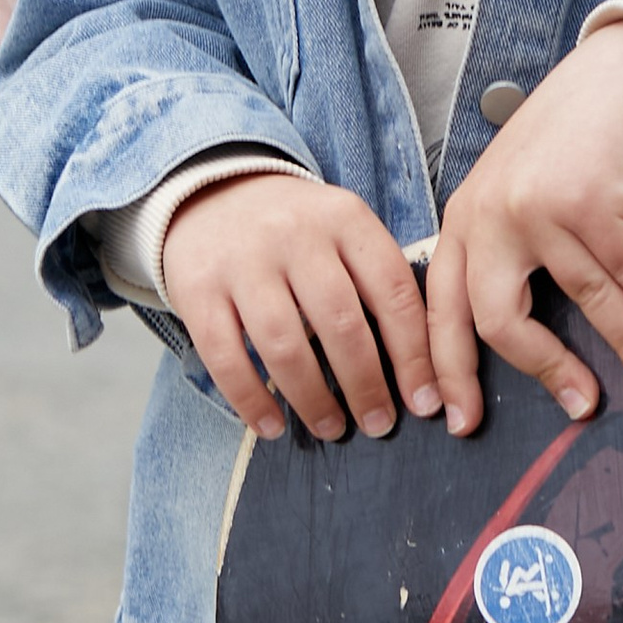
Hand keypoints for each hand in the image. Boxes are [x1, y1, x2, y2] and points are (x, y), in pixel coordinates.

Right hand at [159, 173, 439, 445]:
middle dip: (366, 385)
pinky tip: (271, 427)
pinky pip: (226, 357)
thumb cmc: (295, 230)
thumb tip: (420, 370)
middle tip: (378, 425)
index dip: (413, 354)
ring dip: (313, 399)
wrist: (210, 193)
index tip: (424, 402)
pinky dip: (251, 401)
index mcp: (344, 218)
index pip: (393, 291)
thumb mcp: (342, 231)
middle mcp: (295, 234)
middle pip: (341, 322)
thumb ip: (376, 281)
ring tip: (331, 428)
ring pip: (285, 345)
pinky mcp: (197, 289)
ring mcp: (243, 261)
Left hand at [428, 21, 622, 437]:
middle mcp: (489, 214)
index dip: (447, 372)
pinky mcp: (588, 198)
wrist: (613, 79)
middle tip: (577, 407)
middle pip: (498, 319)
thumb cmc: (565, 145)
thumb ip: (503, 255)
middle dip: (542, 371)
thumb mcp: (511, 196)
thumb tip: (519, 346)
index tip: (458, 422)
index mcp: (463, 221)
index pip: (440, 311)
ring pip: (582, 300)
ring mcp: (537, 205)